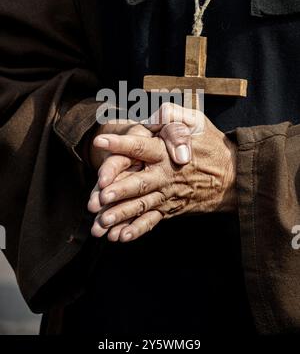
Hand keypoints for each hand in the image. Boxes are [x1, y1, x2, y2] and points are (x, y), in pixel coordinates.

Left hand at [91, 107, 236, 241]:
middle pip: (140, 183)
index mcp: (167, 152)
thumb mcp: (196, 121)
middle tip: (101, 195)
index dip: (121, 143)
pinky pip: (152, 221)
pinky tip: (120, 237)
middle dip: (120, 190)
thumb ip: (174, 115)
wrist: (233, 176)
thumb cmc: (210, 144)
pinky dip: (137, 230)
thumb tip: (154, 119)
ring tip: (102, 222)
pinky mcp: (170, 208)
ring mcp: (168, 194)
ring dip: (122, 214)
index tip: (100, 141)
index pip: (141, 147)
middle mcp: (166, 175)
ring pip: (142, 206)